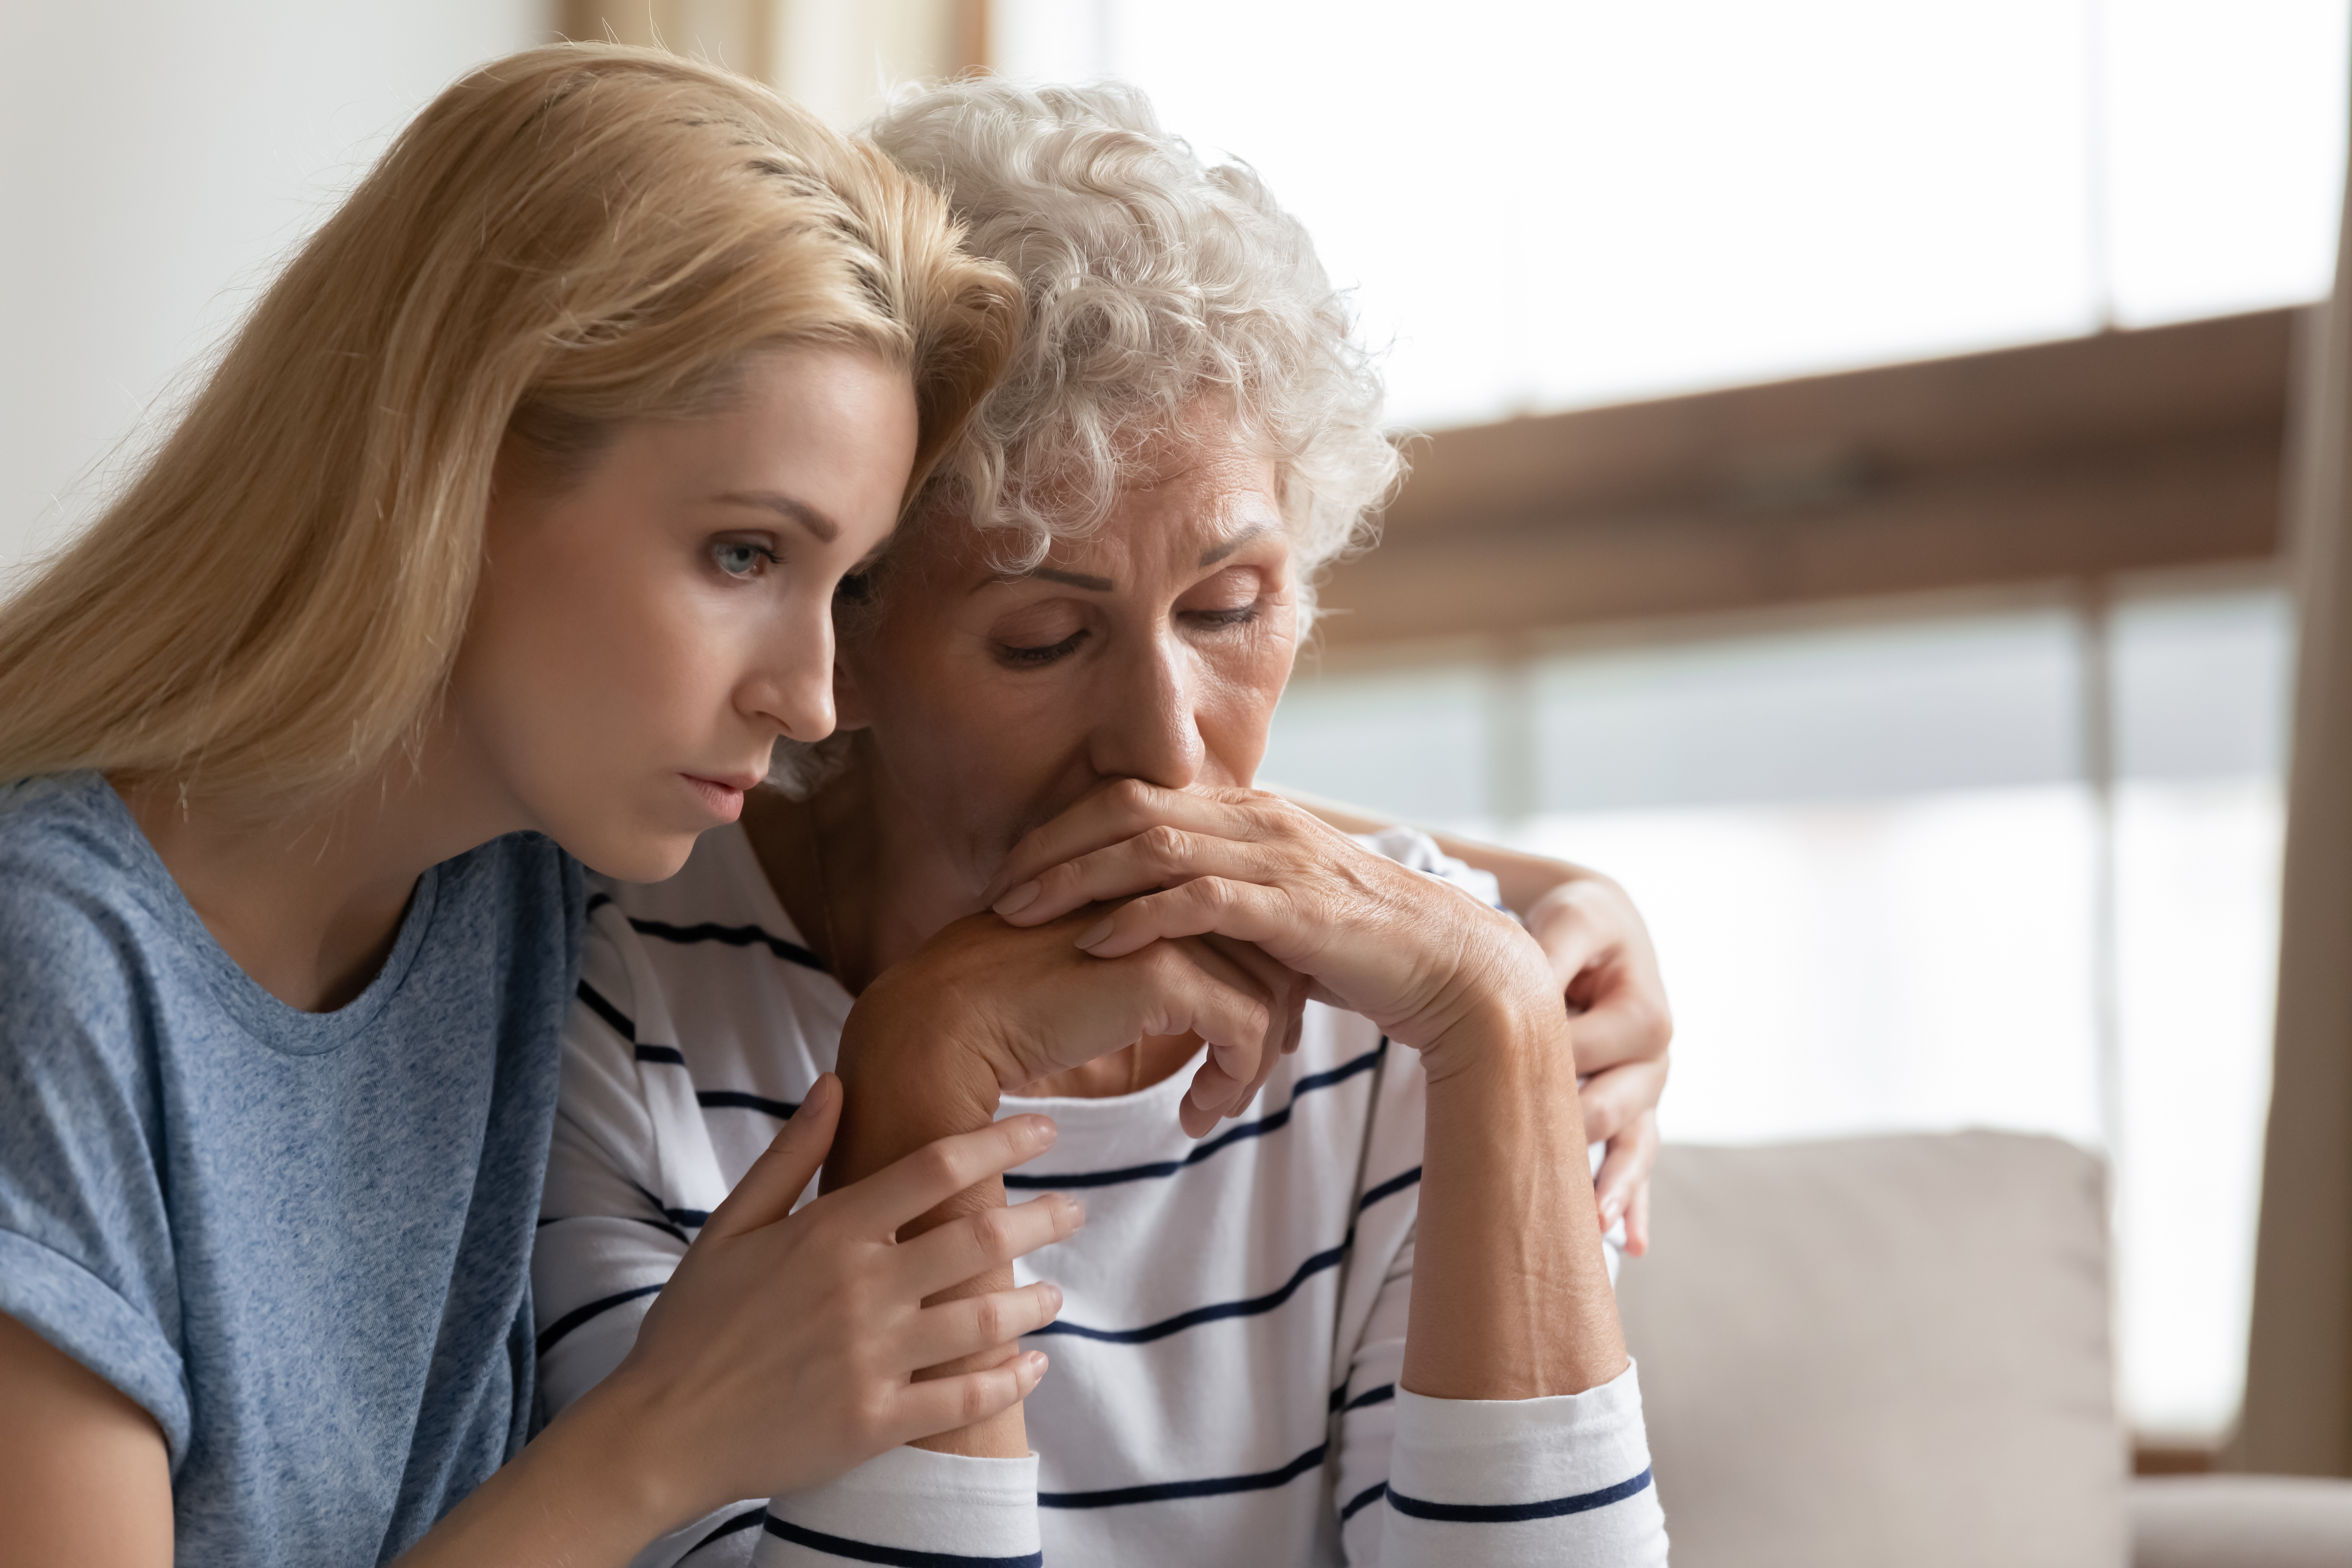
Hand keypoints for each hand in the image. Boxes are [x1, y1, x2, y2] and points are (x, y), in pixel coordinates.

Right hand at [589, 1074, 1080, 1517]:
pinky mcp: (875, 1422)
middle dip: (1041, 1219)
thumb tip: (836, 1083)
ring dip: (1034, 1300)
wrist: (660, 1432)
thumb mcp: (731, 1225)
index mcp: (829, 1233)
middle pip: (979, 1237)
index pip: (937, 1167)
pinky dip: (1010, 1380)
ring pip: (985, 1318)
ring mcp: (872, 1359)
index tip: (1045, 1130)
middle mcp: (861, 1290)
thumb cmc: (694, 1323)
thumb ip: (791, 1155)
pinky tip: (1034, 1366)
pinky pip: (965, 1399)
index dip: (1002, 1142)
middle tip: (1074, 1211)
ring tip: (1056, 1291)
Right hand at [840, 910, 1302, 1142]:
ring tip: (1213, 1107)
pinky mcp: (1161, 973)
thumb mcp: (1096, 971)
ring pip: (1267, 994)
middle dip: (1271, 1026)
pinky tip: (1196, 1115)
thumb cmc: (1007, 1003)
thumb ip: (1143, 963)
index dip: (1259, 985)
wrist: (946, 1023)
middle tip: (1240, 1082)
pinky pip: (1243, 1028)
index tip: (1244, 1045)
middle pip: (1269, 955)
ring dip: (1250, 1065)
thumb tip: (1194, 996)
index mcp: (1151, 880)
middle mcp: (1166, 889)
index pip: (1243, 925)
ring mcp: (1165, 926)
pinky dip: (1232, 1079)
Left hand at [983, 780, 1553, 1067]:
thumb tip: (1163, 912)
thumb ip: (1224, 896)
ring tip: (1020, 913)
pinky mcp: (1296, 910)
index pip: (1134, 797)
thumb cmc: (1361, 949)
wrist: (1453, 971)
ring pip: (1153, 847)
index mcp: (1250, 815)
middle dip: (1052, 847)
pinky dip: (1141, 918)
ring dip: (1078, 879)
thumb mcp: (1278, 909)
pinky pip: (1201, 901)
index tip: (1012, 866)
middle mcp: (1259, 822)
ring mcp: (1279, 860)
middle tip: (995, 889)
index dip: (1065, 826)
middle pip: (1128, 810)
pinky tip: (1096, 943)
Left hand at [1521, 876, 1670, 1254]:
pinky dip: (1635, 1204)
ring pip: (1633, 1147)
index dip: (1542, 1061)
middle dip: (1575, 1137)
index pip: (1587, 1052)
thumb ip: (1552, 956)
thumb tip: (1524, 994)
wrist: (1601, 929)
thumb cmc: (1580, 924)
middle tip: (1534, 1166)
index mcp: (1644, 1015)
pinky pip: (1636, 1163)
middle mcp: (1651, 1062)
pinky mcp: (1630, 1113)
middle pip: (1613, 1109)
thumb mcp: (1570, 923)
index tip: (1491, 1072)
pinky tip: (1629, 1245)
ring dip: (1615, 1188)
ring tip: (1596, 1227)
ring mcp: (1643, 1094)